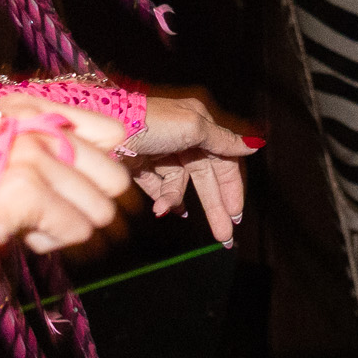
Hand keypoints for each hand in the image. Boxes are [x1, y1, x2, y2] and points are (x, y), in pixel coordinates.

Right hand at [0, 103, 134, 253]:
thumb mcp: (7, 149)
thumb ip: (57, 147)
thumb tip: (117, 166)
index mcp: (32, 109)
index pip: (112, 133)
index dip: (100, 171)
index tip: (72, 186)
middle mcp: (35, 125)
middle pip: (114, 177)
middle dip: (88, 206)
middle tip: (48, 213)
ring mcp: (32, 154)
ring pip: (100, 209)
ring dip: (67, 228)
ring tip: (28, 223)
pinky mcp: (28, 190)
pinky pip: (77, 229)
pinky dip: (53, 242)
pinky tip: (22, 235)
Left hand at [124, 89, 258, 243]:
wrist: (103, 129)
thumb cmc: (152, 122)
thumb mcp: (194, 127)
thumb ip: (224, 140)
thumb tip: (253, 145)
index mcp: (200, 124)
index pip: (225, 160)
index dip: (232, 187)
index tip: (236, 214)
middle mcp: (183, 137)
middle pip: (206, 176)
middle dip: (214, 206)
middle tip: (223, 234)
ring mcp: (162, 152)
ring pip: (180, 183)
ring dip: (176, 199)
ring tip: (166, 210)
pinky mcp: (140, 164)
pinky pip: (158, 186)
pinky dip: (160, 197)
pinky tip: (160, 208)